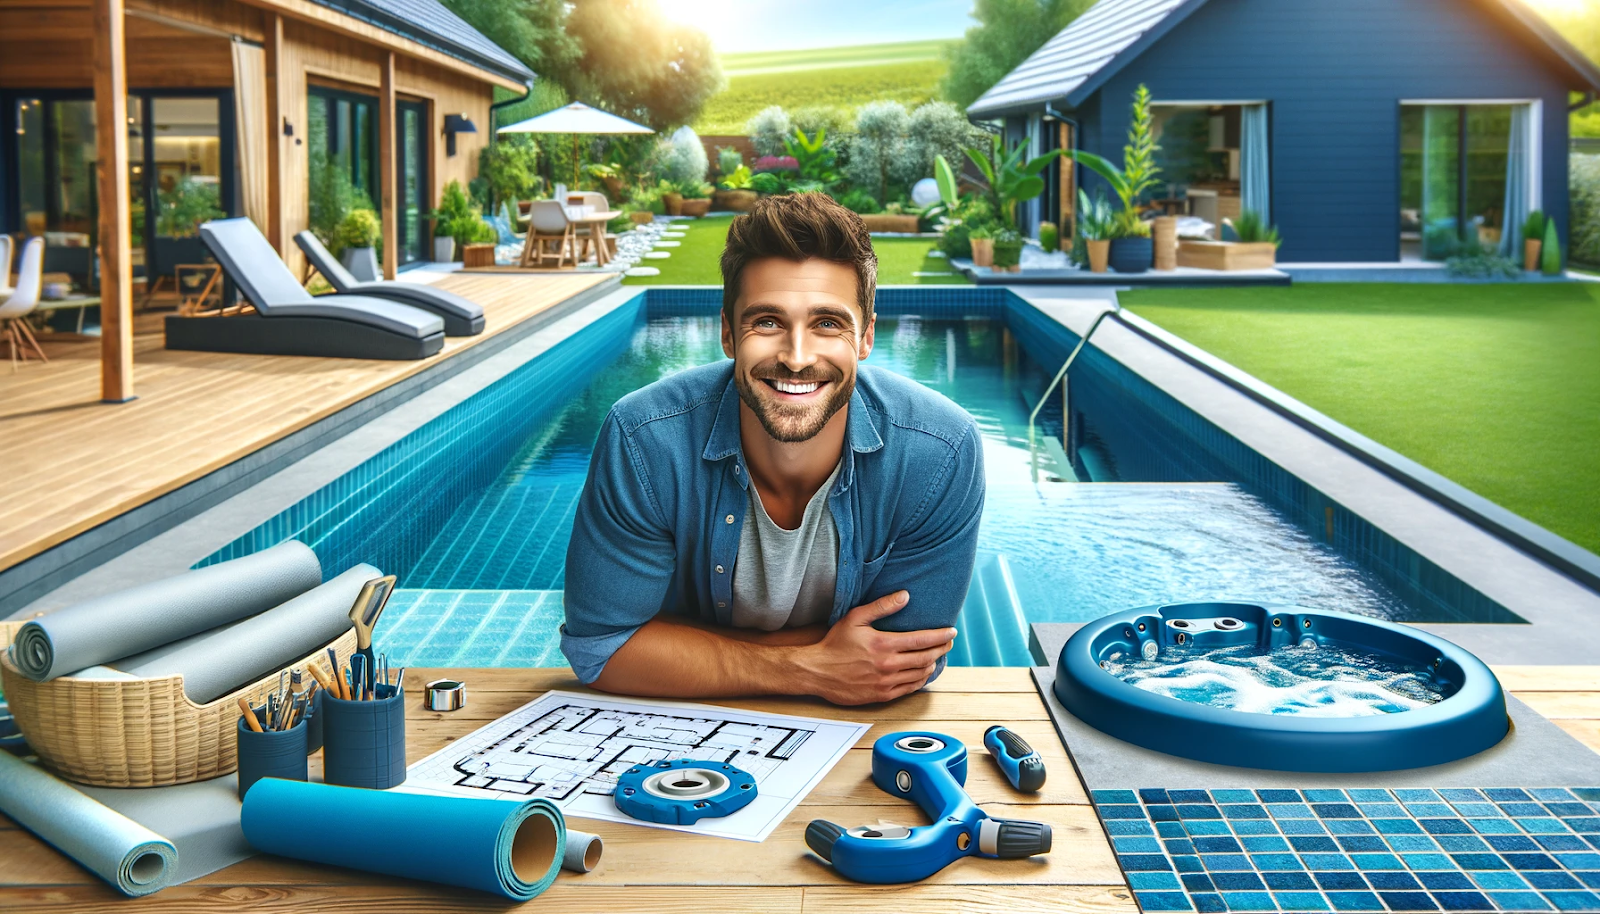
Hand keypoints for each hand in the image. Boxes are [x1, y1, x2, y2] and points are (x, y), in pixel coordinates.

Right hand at [795, 591, 956, 705]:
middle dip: (942, 649)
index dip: (941, 636)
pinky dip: (920, 680)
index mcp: (884, 644)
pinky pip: (909, 689)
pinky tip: (923, 673)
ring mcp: (886, 682)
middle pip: (926, 657)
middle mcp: (888, 665)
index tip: (951, 632)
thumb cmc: (835, 644)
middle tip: (949, 642)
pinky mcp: (882, 695)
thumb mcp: (855, 618)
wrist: (818, 671)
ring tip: (937, 656)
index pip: (922, 640)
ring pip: (920, 674)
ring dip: (933, 664)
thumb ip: (882, 606)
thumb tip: (905, 596)